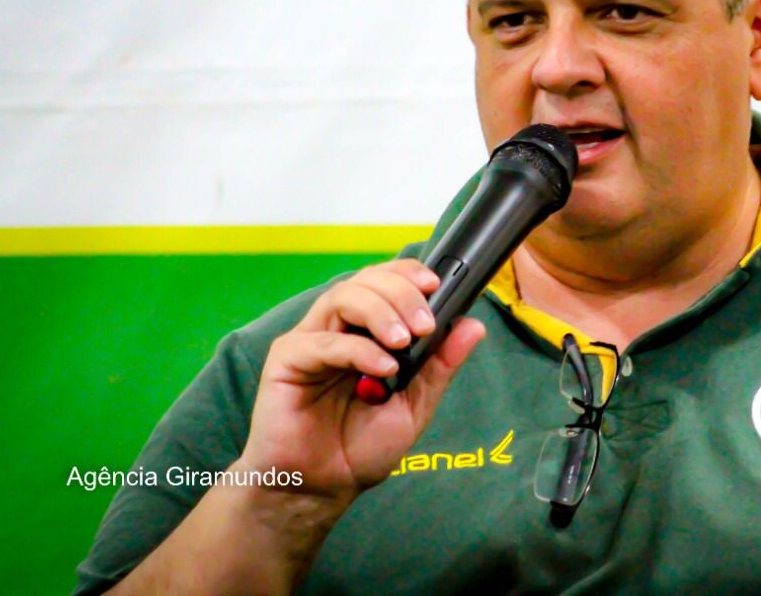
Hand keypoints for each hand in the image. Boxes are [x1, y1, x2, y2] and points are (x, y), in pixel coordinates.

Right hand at [237, 259, 485, 504]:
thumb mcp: (414, 404)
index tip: (436, 285)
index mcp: (367, 331)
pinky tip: (383, 369)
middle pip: (366, 281)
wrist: (323, 487)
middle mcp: (338, 328)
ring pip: (343, 297)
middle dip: (402, 294)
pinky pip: (324, 342)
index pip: (385, 282)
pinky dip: (359, 350)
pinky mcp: (286, 359)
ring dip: (381, 311)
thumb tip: (473, 325)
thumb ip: (440, 365)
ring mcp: (311, 340)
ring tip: (404, 341)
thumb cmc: (361, 446)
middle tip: (424, 325)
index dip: (408, 274)